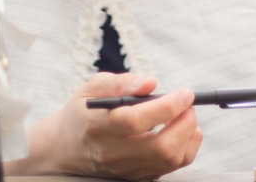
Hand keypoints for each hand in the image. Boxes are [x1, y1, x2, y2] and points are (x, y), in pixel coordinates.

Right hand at [10, 72, 201, 180]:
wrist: (66, 148)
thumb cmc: (84, 112)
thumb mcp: (92, 88)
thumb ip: (122, 82)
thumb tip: (150, 83)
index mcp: (98, 126)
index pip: (135, 121)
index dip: (166, 107)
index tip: (185, 93)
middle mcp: (113, 152)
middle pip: (159, 147)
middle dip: (185, 123)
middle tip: (188, 103)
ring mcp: (126, 169)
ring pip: (170, 160)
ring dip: (188, 135)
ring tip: (185, 114)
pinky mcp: (137, 176)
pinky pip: (171, 167)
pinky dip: (186, 147)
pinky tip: (182, 130)